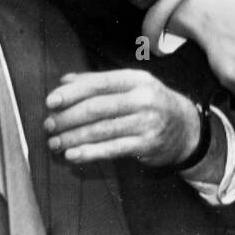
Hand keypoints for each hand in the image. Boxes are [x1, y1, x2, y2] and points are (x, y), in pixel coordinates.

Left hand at [45, 69, 198, 166]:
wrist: (186, 128)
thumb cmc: (150, 104)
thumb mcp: (131, 86)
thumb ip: (99, 82)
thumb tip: (64, 80)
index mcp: (136, 79)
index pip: (99, 83)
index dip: (72, 93)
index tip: (50, 101)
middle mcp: (143, 99)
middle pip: (97, 108)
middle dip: (68, 118)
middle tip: (48, 125)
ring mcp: (147, 122)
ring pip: (101, 130)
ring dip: (73, 137)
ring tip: (54, 142)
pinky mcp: (147, 144)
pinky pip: (112, 149)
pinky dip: (89, 152)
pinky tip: (72, 154)